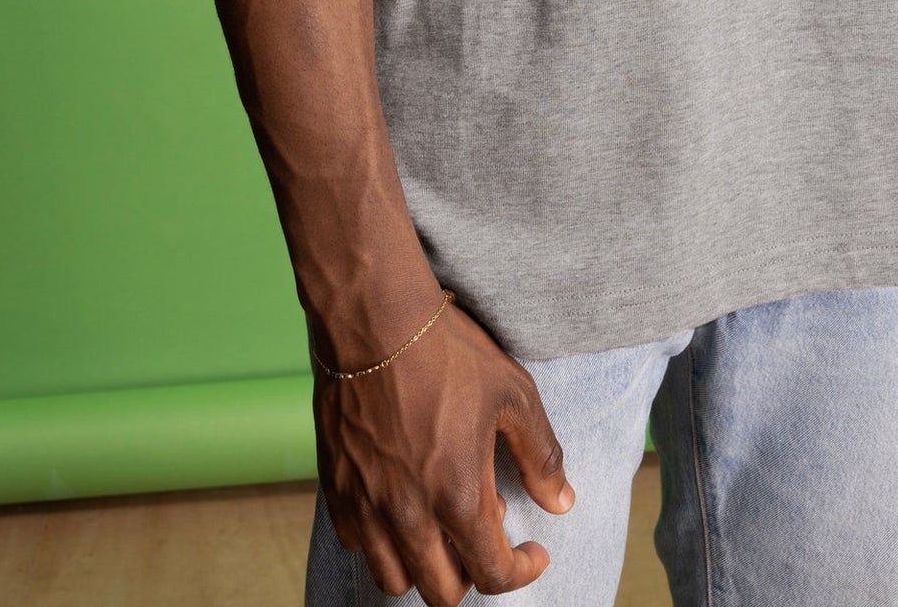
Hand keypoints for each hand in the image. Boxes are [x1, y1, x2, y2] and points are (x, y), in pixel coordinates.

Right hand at [314, 294, 573, 602]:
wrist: (374, 317)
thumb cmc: (446, 351)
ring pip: (394, 579)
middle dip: (473, 574)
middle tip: (486, 531)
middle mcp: (408, 515)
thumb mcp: (512, 395)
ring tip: (441, 521)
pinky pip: (356, 542)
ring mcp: (366, 504)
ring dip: (424, 564)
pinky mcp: (335, 486)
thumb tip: (562, 502)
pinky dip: (381, 539)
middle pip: (442, 592)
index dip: (521, 571)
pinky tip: (400, 500)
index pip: (493, 575)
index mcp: (458, 497)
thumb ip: (541, 456)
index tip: (533, 551)